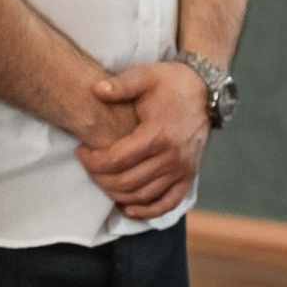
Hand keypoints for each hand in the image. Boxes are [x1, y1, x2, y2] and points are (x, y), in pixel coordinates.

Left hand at [77, 62, 208, 220]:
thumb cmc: (170, 83)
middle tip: (88, 166)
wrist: (204, 91)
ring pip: (142, 196)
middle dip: (99, 178)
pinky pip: (167, 203)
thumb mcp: (146, 75)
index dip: (93, 161)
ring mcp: (182, 169)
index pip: (117, 160)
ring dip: (116, 194)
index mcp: (158, 134)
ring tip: (101, 179)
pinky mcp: (188, 176)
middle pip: (127, 182)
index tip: (81, 151)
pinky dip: (146, 211)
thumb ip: (121, 84)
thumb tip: (96, 90)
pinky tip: (127, 208)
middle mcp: (172, 157)